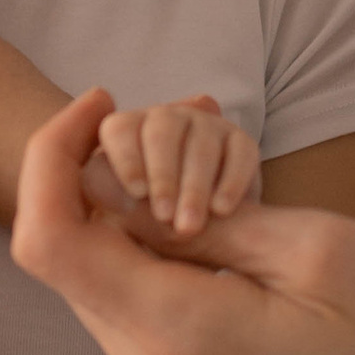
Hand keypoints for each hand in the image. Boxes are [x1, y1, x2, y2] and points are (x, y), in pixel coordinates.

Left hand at [15, 87, 354, 354]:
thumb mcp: (321, 252)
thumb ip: (206, 220)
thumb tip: (120, 187)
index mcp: (177, 335)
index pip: (46, 237)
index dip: (49, 155)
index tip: (100, 100)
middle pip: (69, 257)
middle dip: (100, 175)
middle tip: (185, 117)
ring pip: (105, 284)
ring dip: (134, 216)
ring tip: (218, 170)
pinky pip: (143, 317)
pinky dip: (161, 260)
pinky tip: (227, 225)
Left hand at [83, 88, 261, 244]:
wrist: (197, 234)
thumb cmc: (147, 222)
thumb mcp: (121, 214)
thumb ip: (113, 198)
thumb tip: (117, 189)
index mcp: (127, 131)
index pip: (120, 129)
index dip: (127, 158)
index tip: (136, 192)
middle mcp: (165, 120)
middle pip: (162, 134)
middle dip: (163, 177)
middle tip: (164, 217)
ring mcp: (205, 126)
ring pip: (201, 145)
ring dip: (194, 188)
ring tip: (189, 226)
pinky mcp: (240, 141)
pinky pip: (240, 153)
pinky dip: (231, 183)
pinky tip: (221, 210)